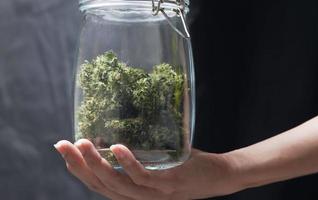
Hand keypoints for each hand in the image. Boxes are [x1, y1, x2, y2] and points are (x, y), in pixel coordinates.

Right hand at [54, 139, 239, 199]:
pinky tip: (116, 147)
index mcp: (136, 191)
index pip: (100, 185)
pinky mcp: (170, 184)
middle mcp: (141, 197)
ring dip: (98, 164)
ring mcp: (155, 193)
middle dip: (79, 166)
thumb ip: (140, 153)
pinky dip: (128, 163)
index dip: (79, 170)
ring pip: (119, 184)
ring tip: (82, 144)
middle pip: (103, 186)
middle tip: (62, 145)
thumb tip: (118, 132)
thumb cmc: (188, 166)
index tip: (63, 151)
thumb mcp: (159, 161)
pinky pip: (144, 177)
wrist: (220, 176)